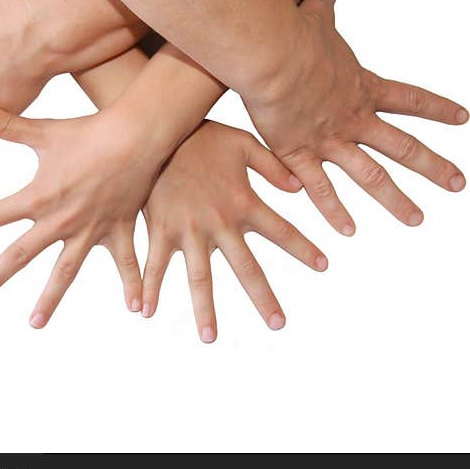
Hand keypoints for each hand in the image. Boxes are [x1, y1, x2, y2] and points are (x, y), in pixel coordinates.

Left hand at [0, 102, 163, 325]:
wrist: (134, 137)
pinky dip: (131, 285)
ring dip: (49, 299)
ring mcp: (89, 229)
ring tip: (34, 323)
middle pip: (19, 255)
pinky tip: (137, 310)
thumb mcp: (44, 130)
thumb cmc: (88, 131)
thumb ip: (8, 125)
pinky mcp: (117, 229)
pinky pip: (125, 262)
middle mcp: (60, 220)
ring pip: (65, 271)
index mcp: (38, 197)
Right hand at [140, 121, 326, 342]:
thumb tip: (301, 187)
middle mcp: (220, 224)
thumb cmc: (202, 136)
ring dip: (205, 309)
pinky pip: (155, 263)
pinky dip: (149, 287)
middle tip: (278, 324)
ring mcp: (189, 230)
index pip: (282, 231)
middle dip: (264, 298)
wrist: (159, 131)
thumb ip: (272, 167)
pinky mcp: (161, 229)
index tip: (325, 266)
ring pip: (200, 277)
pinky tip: (144, 311)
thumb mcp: (244, 144)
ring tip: (210, 338)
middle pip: (247, 268)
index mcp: (243, 203)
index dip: (304, 249)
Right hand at [243, 0, 468, 234]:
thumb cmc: (293, 34)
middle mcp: (354, 117)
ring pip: (371, 174)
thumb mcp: (316, 13)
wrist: (272, 56)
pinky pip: (320, 187)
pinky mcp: (299, 153)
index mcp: (361, 87)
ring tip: (417, 220)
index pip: (410, 99)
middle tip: (459, 184)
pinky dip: (334, 210)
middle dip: (433, 166)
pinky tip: (348, 232)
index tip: (464, 118)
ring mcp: (330, 138)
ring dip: (396, 199)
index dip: (437, 109)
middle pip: (403, 146)